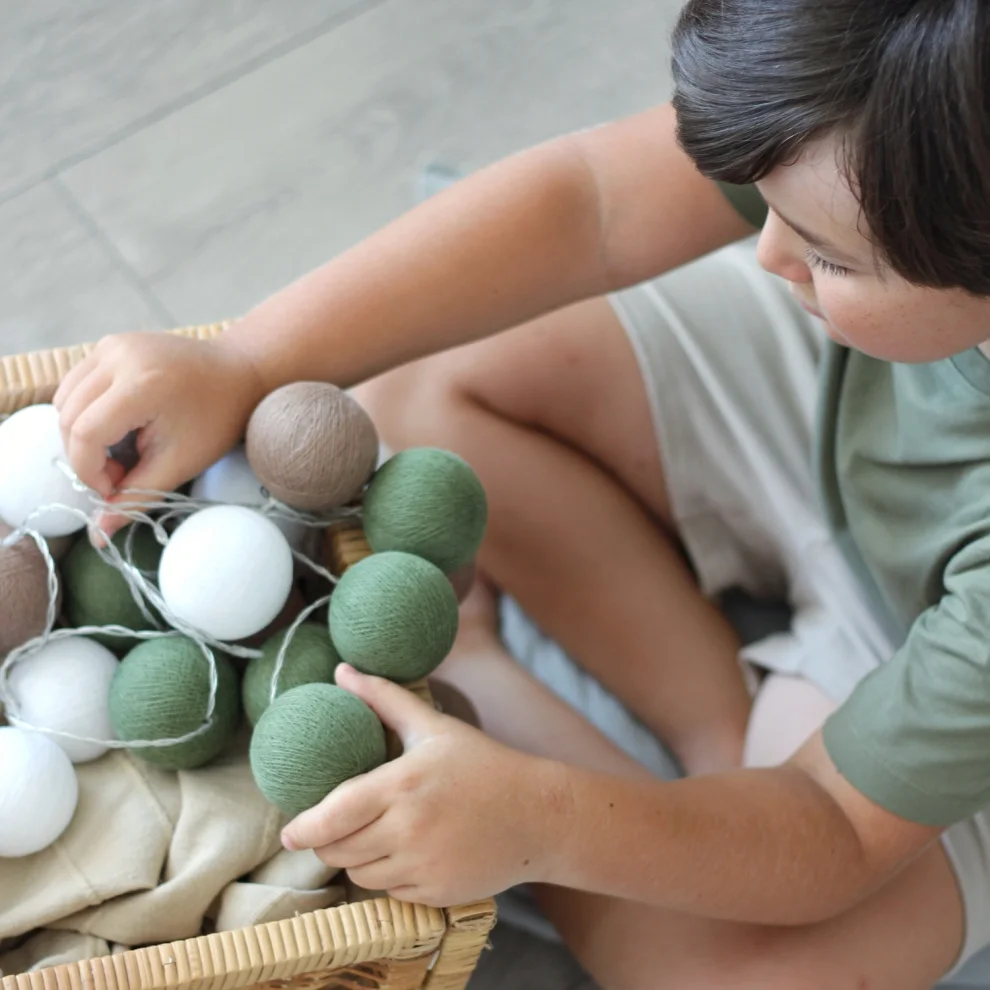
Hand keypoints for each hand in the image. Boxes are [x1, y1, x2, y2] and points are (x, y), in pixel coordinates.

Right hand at [54, 331, 266, 535]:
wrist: (239, 373)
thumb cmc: (216, 421)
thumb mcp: (179, 464)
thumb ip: (136, 497)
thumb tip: (97, 538)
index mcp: (141, 383)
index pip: (84, 433)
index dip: (89, 470)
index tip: (113, 489)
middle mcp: (118, 355)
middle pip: (68, 417)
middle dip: (86, 456)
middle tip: (123, 473)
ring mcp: (111, 344)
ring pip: (65, 401)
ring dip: (82, 435)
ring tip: (125, 450)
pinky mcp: (109, 343)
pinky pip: (76, 385)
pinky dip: (87, 413)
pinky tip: (121, 427)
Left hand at [281, 664, 562, 906]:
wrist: (537, 815)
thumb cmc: (483, 764)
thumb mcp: (434, 726)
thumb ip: (384, 699)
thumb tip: (342, 671)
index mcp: (402, 785)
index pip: (333, 815)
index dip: (304, 828)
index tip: (290, 831)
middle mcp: (407, 830)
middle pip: (338, 850)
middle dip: (329, 840)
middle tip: (337, 825)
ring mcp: (422, 866)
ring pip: (360, 875)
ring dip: (358, 859)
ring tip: (376, 834)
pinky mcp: (435, 894)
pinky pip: (390, 892)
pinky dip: (389, 876)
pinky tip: (409, 852)